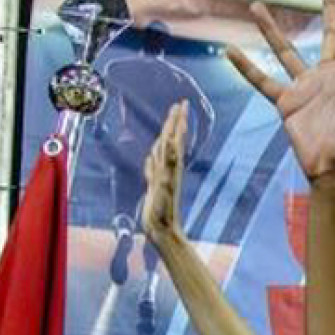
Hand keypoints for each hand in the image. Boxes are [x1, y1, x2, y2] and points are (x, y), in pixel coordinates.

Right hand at [140, 100, 189, 240]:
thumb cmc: (163, 210)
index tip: (181, 104)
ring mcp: (162, 176)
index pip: (174, 137)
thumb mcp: (165, 185)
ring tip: (169, 123)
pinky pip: (154, 166)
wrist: (163, 230)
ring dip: (166, 135)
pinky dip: (153, 157)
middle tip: (179, 105)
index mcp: (171, 165)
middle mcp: (168, 168)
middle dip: (174, 122)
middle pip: (172, 139)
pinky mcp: (156, 185)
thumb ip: (169, 165)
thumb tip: (173, 144)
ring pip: (164, 150)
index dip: (177, 121)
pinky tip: (153, 154)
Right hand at [226, 0, 334, 180]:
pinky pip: (262, 81)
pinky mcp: (286, 102)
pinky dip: (246, 67)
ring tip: (257, 6)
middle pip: (328, 33)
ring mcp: (305, 87)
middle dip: (330, 8)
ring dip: (271, 29)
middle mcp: (328, 76)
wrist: (333, 169)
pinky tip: (231, 51)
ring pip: (286, 51)